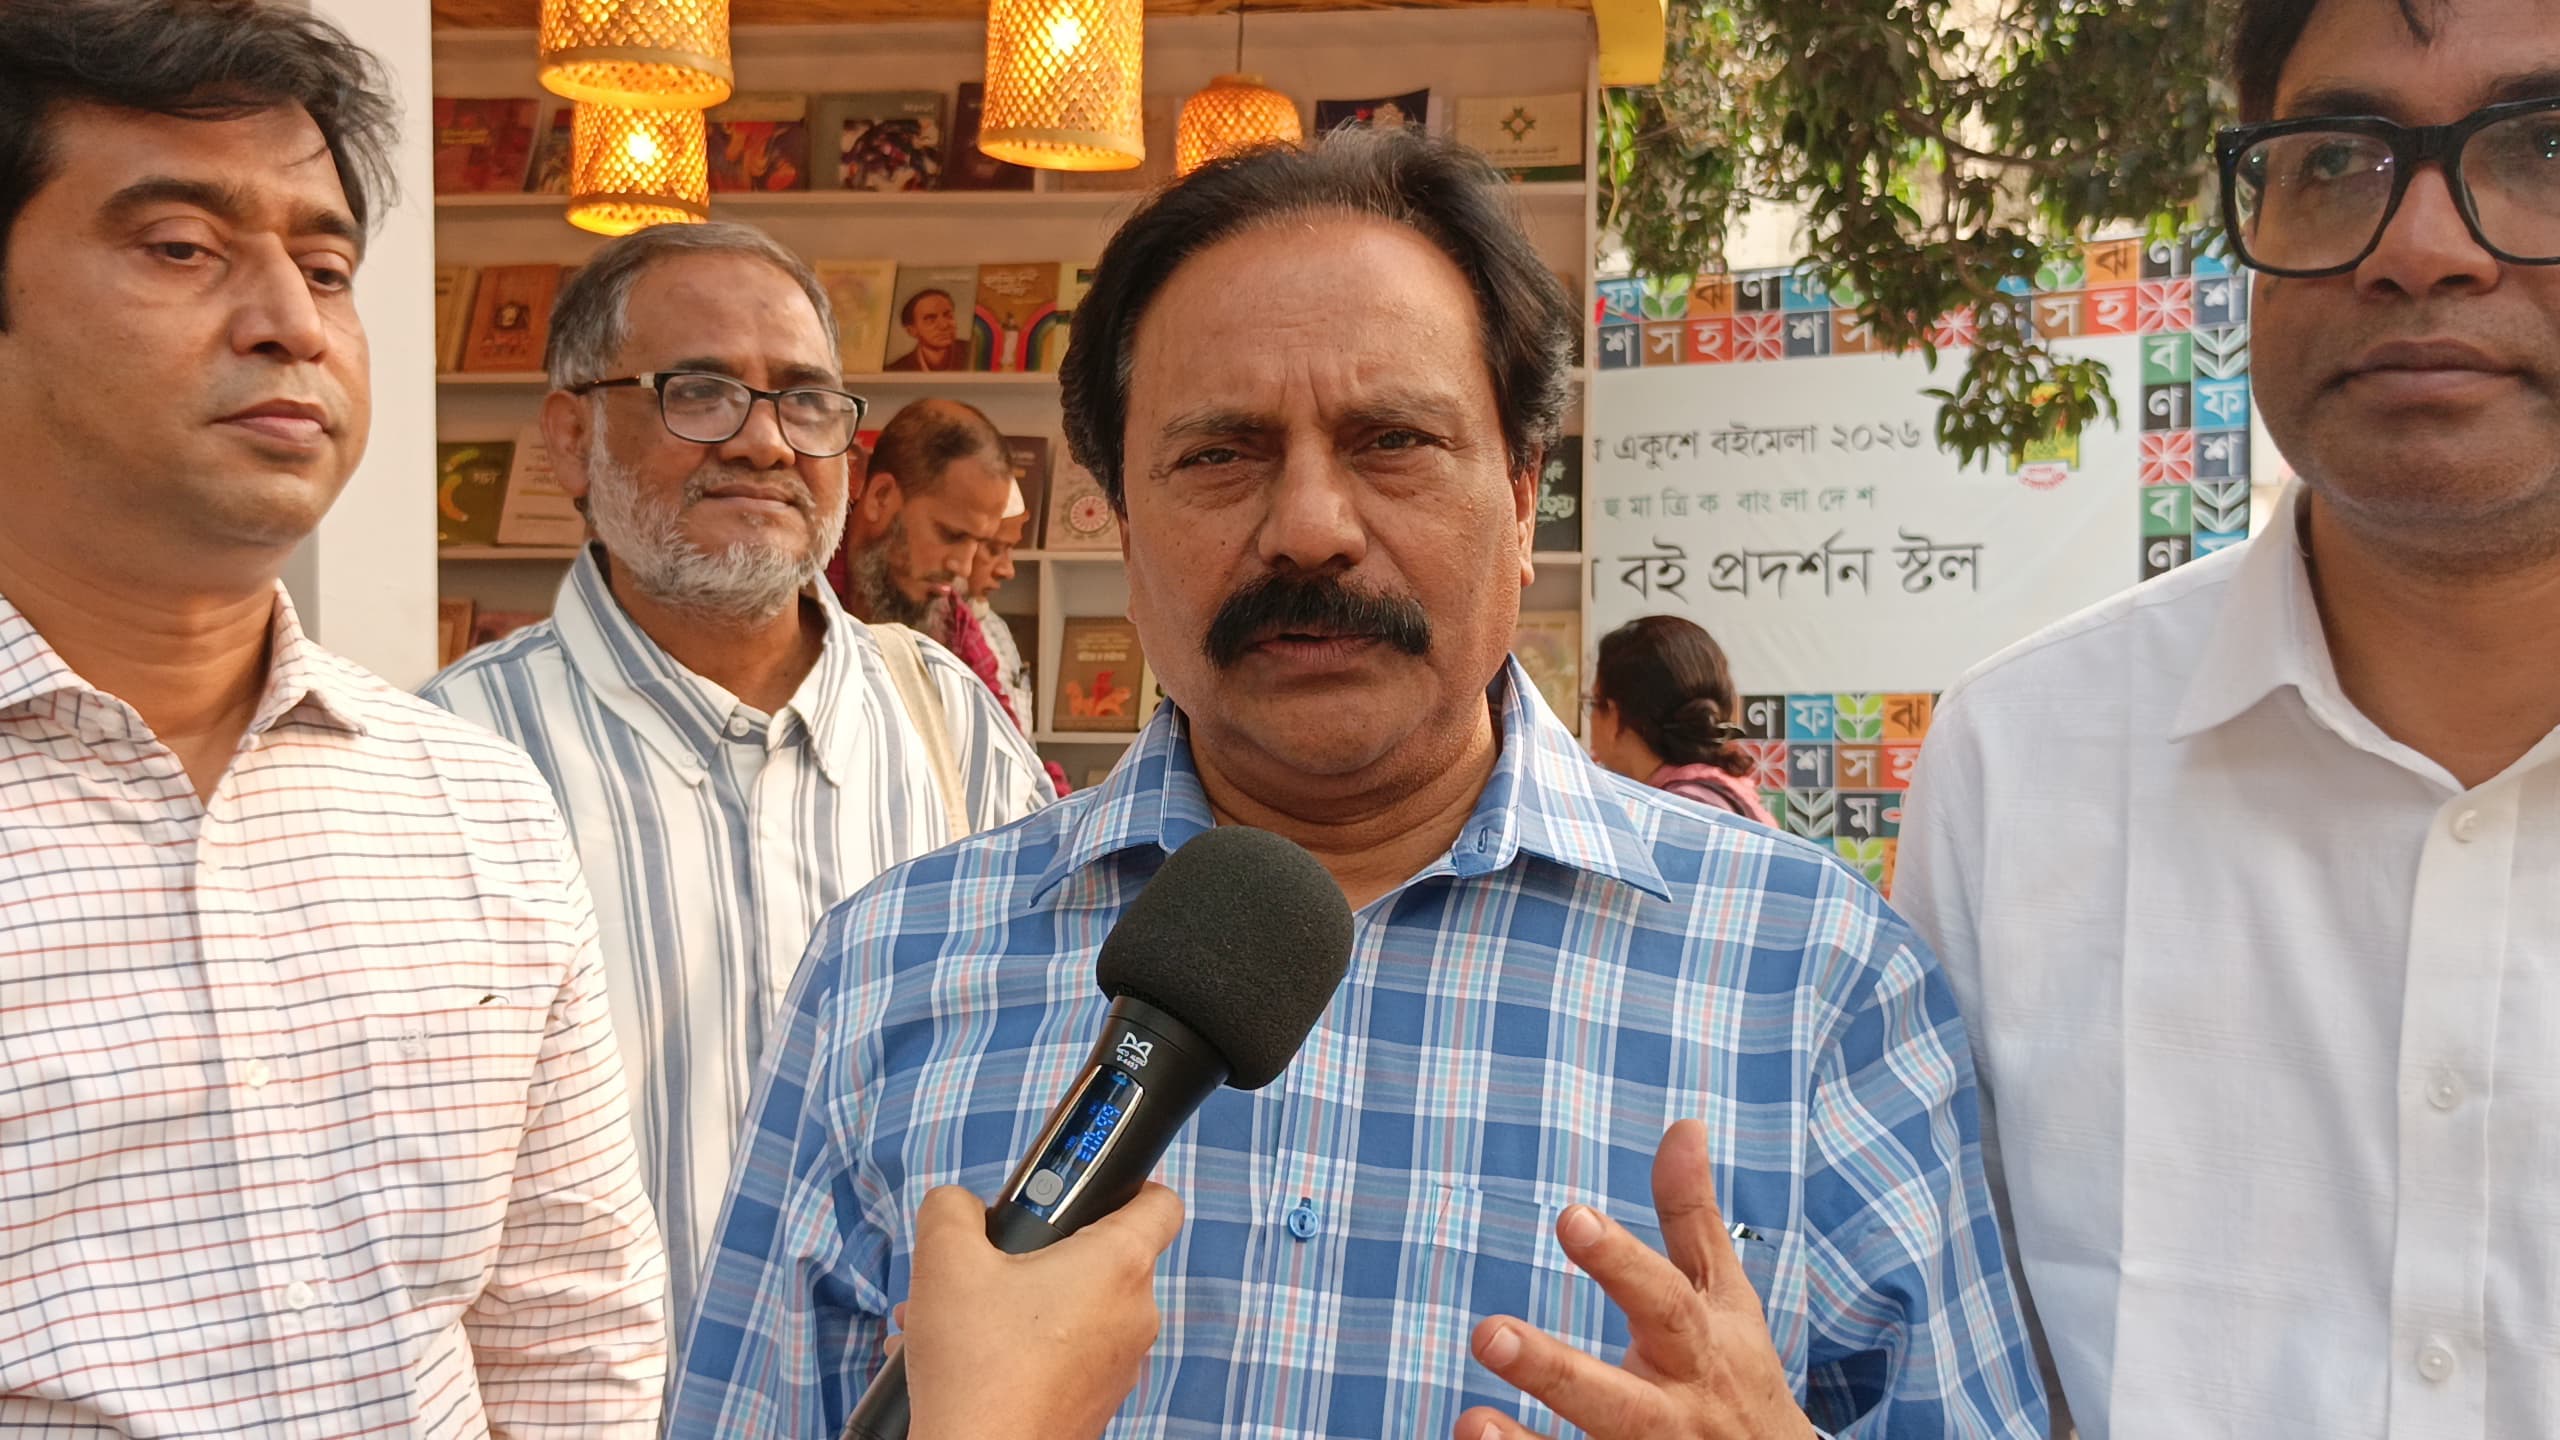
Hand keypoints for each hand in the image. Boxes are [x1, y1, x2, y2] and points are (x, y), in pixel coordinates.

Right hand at [900, 1181, 1183, 1439]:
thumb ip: (952, 1209)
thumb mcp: (945, 1262)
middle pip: (1103, 1257)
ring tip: (964, 1317)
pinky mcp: (1099, 1400)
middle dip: (1044, 1253)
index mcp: (1118, 1264)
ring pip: (1077, 1308)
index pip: (1161, 1202)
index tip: (1091, 1189)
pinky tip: (975, 1357)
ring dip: (1025, 1302)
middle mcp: (1134, 1313)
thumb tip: (959, 1207)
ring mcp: (1121, 1363)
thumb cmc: (977, 1368)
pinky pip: (1070, 1353)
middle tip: (994, 1262)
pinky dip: (1030, 1346)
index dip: (1131, 1184)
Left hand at [1457, 1120, 1805, 1439]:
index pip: (1662, 1301)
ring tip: (1470, 1421)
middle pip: (1619, 1401)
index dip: (1620, 1262)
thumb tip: (1684, 1125)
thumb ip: (1693, 1220)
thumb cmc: (1738, 1376)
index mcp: (1697, 1350)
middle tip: (1486, 1333)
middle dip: (1556, 1372)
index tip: (1571, 1217)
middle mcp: (1673, 1415)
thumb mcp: (1726, 1300)